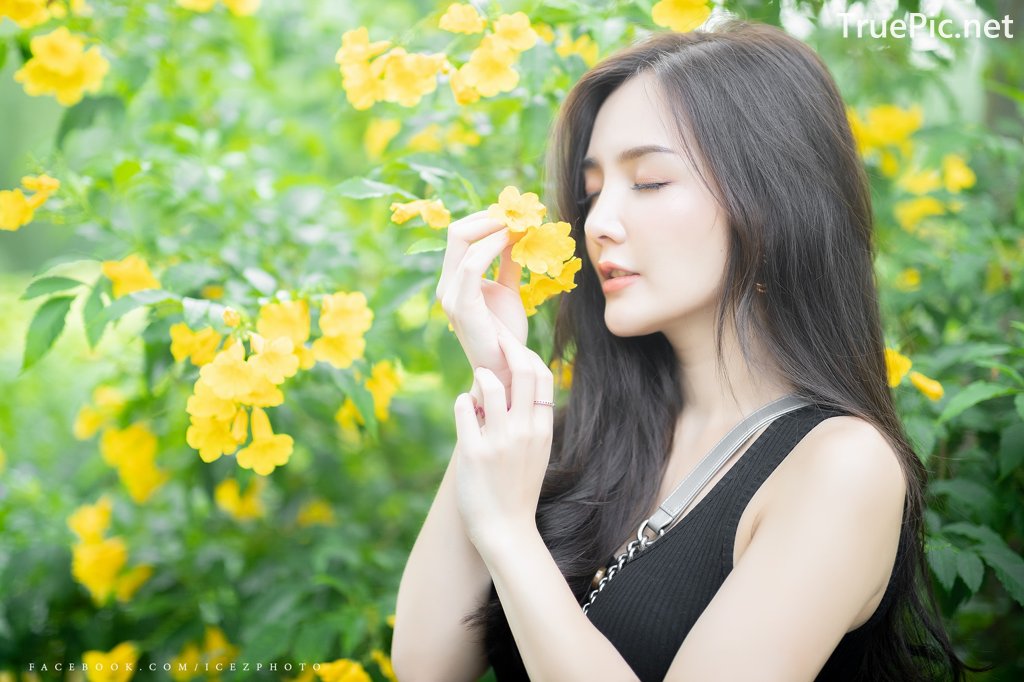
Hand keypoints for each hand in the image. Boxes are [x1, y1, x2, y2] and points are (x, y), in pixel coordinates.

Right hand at [436, 210, 528, 407]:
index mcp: (455, 281)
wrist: (506, 368)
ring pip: (462, 240)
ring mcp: (450, 295)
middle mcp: (447, 285)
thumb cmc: (507, 333)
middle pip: (457, 231)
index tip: (516, 214)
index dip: (487, 219)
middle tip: (520, 214)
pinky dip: (492, 245)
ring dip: (495, 227)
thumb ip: (507, 262)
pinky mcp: (460, 305)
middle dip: (490, 217)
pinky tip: (513, 240)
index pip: (461, 235)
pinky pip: (472, 264)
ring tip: (522, 224)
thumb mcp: (508, 289)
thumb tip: (515, 233)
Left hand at [452, 328, 554, 554]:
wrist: (506, 530)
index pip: (542, 375)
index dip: (526, 353)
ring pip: (489, 384)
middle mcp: (524, 431)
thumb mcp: (535, 451)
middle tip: (491, 337)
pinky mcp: (474, 452)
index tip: (511, 344)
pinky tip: (464, 407)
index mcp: (542, 429)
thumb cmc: (517, 489)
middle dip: (505, 345)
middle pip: (522, 370)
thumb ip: (529, 420)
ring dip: (479, 376)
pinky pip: (464, 408)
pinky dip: (462, 401)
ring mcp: (499, 442)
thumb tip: (512, 385)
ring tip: (477, 381)